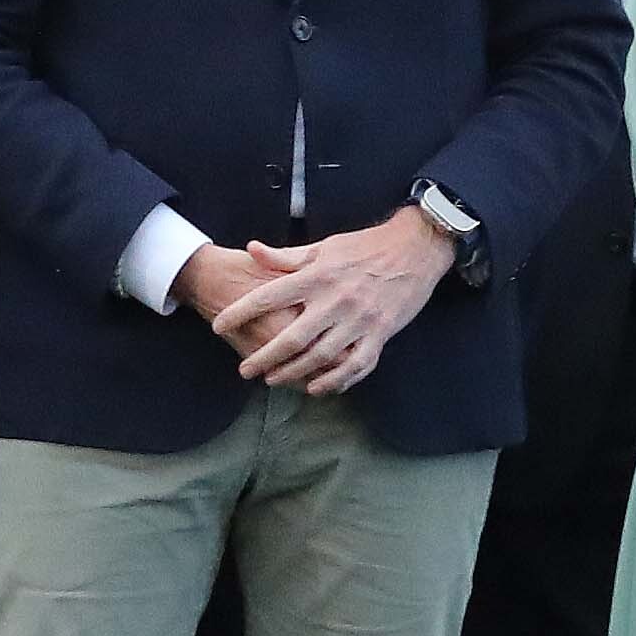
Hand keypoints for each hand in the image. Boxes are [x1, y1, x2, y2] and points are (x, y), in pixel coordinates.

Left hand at [204, 214, 453, 396]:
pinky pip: (355, 365)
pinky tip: (317, 388)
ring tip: (273, 380)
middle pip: (293, 337)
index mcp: (317, 275)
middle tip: (245, 370)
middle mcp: (336, 300)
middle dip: (264, 357)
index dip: (240, 312)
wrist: (416, 249)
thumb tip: (251, 249)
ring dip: (293, 373)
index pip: (269, 297)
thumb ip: (286, 257)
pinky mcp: (380, 335)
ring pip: (320, 356)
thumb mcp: (323, 246)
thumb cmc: (364, 247)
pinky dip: (335, 381)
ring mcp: (360, 321)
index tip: (219, 325)